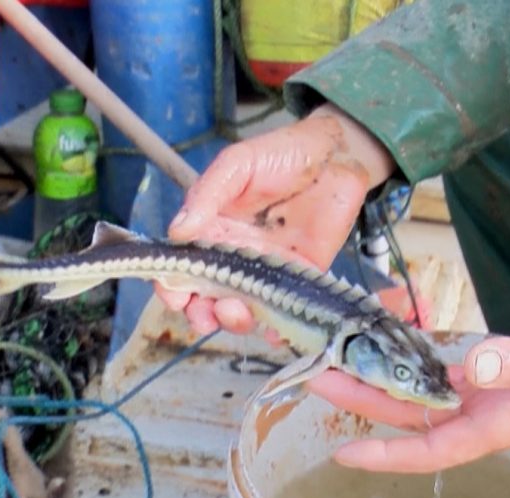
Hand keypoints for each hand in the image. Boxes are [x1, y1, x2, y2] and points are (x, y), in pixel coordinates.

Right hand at [155, 103, 396, 338]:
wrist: (336, 156)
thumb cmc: (281, 154)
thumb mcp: (238, 164)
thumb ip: (208, 194)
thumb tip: (178, 231)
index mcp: (212, 230)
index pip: (183, 266)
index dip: (172, 286)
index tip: (174, 296)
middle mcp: (235, 256)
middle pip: (207, 297)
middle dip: (200, 313)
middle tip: (204, 316)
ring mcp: (266, 271)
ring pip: (242, 310)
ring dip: (233, 321)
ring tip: (236, 312)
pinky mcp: (299, 279)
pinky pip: (284, 312)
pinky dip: (276, 330)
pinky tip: (273, 332)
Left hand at [307, 318, 509, 472]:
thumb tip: (475, 367)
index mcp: (502, 424)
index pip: (434, 449)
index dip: (389, 455)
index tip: (345, 455)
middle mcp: (485, 416)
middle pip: (412, 420)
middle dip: (364, 404)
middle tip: (318, 379)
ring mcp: (486, 397)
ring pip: (420, 396)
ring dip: (379, 381)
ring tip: (337, 361)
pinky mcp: (490, 377)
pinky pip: (439, 375)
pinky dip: (410, 363)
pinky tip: (386, 348)